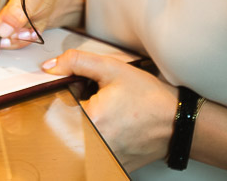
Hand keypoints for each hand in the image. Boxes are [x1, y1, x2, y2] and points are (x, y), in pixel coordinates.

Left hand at [43, 49, 177, 170]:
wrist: (176, 122)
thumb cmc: (149, 97)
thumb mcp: (112, 68)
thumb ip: (76, 61)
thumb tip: (51, 66)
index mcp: (90, 121)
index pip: (54, 106)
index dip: (65, 93)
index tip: (80, 89)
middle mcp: (92, 145)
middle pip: (61, 124)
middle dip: (73, 109)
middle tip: (95, 99)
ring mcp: (99, 158)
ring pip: (72, 138)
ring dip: (81, 124)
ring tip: (104, 114)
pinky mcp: (106, 164)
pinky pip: (86, 150)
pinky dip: (92, 137)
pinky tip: (110, 126)